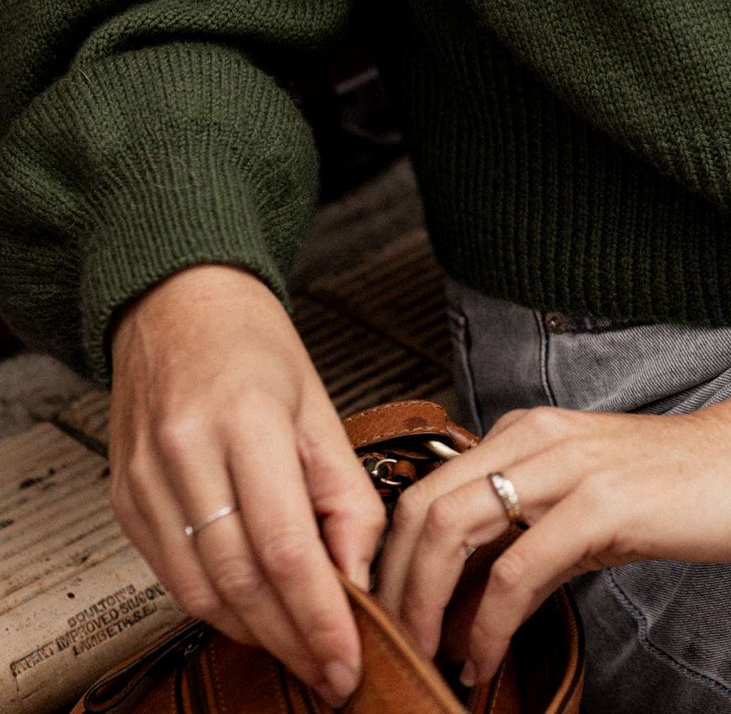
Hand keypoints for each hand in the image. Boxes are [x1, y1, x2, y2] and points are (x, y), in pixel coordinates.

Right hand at [107, 263, 386, 707]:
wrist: (178, 306)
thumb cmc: (256, 348)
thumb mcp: (321, 407)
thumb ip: (346, 492)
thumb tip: (359, 575)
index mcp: (247, 420)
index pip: (285, 545)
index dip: (317, 615)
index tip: (348, 658)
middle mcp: (186, 452)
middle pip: (241, 579)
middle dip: (292, 638)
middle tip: (332, 670)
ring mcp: (146, 480)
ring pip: (201, 590)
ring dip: (256, 632)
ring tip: (301, 647)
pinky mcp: (124, 500)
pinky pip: (172, 575)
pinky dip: (217, 605)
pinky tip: (254, 611)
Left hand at [375, 344, 730, 686]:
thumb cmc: (675, 485)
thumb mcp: (583, 501)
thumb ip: (523, 533)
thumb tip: (458, 600)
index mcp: (526, 431)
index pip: (425, 488)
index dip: (392, 558)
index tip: (390, 616)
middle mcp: (535, 437)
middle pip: (422, 507)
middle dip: (393, 587)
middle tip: (395, 647)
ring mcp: (567, 466)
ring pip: (452, 529)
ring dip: (424, 606)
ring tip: (429, 659)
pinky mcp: (601, 503)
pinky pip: (515, 568)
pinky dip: (484, 623)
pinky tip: (483, 657)